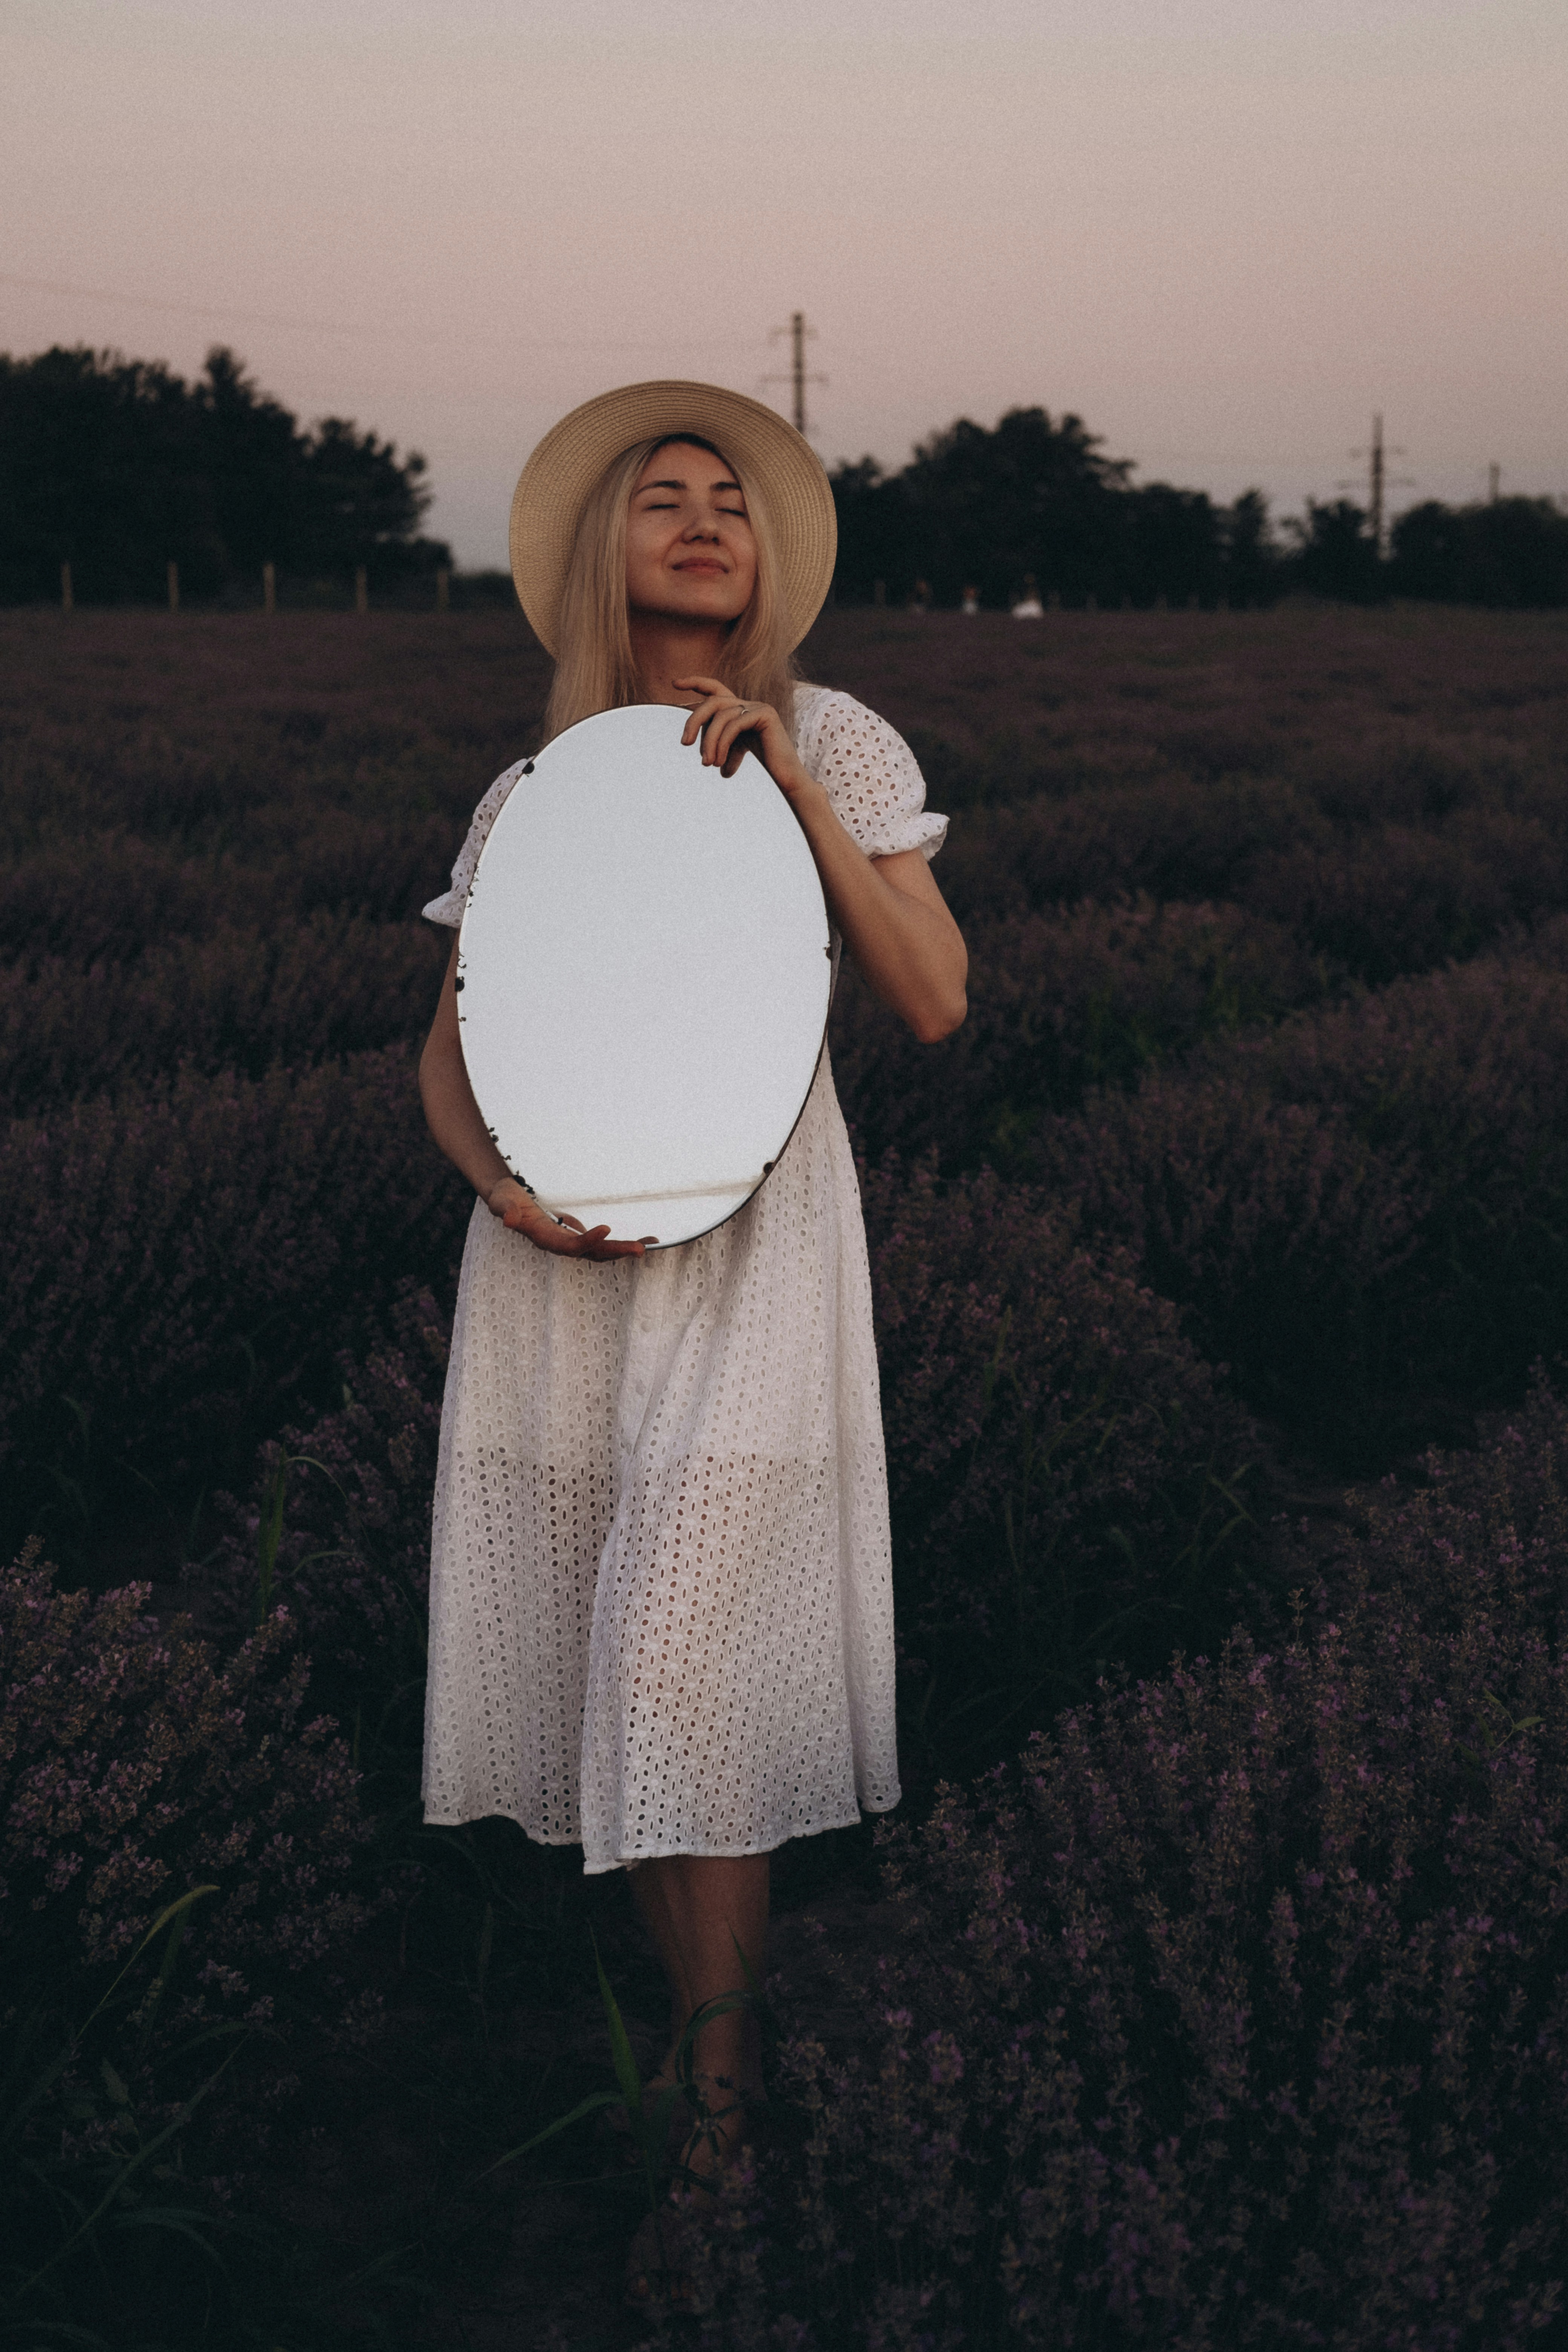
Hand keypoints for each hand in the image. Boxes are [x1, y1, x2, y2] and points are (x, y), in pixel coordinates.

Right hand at [485, 1178, 653, 1259]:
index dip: (586, 1240)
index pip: (568, 1245)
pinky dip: (622, 1242)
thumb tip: (509, 1220)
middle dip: (615, 1251)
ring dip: (623, 1250)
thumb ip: (506, 1210)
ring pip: (601, 1251)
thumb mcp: (501, 1201)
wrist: (508, 1200)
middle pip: (591, 1253)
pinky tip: (645, 1239)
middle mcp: (560, 1243)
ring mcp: (571, 1240)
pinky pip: (603, 1242)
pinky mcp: (578, 1234)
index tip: (606, 1228)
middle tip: (640, 1249)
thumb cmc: (505, 1199)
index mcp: (544, 1238)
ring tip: (648, 1244)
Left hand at [675, 676, 817, 800]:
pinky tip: (720, 764)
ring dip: (709, 741)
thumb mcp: (733, 754)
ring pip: (721, 715)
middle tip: (684, 742)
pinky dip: (722, 743)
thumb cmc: (763, 770)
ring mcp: (759, 707)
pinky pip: (733, 724)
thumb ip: (719, 746)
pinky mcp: (765, 715)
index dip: (695, 682)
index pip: (715, 689)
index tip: (675, 684)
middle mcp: (750, 704)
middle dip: (694, 720)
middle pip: (712, 700)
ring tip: (707, 764)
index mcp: (741, 710)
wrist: (787, 780)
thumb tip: (699, 752)